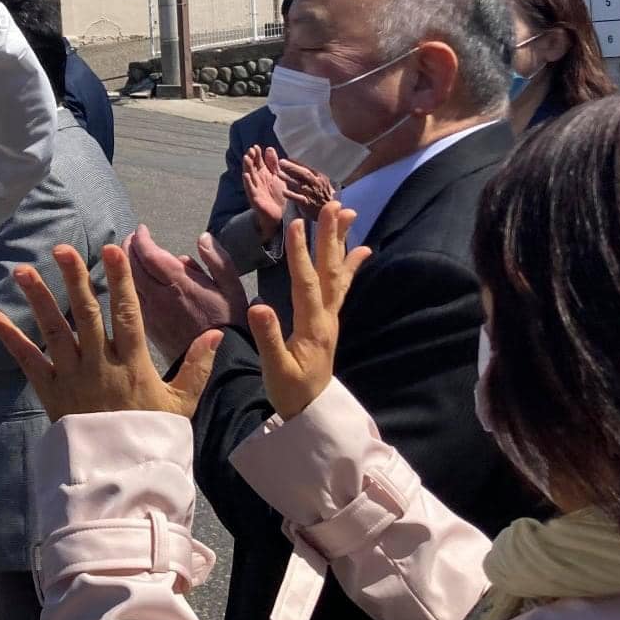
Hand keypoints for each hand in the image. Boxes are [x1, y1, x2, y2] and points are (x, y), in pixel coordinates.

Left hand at [0, 244, 220, 420]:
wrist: (122, 476)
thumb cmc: (152, 436)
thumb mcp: (182, 403)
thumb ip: (197, 366)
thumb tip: (216, 333)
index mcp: (133, 363)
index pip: (127, 313)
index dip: (120, 280)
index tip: (114, 249)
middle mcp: (100, 364)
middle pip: (87, 314)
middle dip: (75, 279)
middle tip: (62, 249)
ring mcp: (73, 377)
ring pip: (55, 331)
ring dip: (38, 299)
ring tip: (23, 271)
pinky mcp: (51, 392)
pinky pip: (28, 361)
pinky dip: (9, 338)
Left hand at [126, 224, 247, 359]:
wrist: (223, 368)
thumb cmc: (231, 325)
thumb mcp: (234, 289)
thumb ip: (218, 260)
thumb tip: (203, 237)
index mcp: (180, 285)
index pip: (149, 255)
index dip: (141, 239)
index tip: (141, 229)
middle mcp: (160, 299)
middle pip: (132, 268)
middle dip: (128, 249)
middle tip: (130, 239)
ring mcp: (151, 316)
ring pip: (128, 286)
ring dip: (124, 268)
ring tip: (126, 257)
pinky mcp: (149, 330)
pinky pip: (131, 304)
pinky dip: (127, 289)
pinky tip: (130, 285)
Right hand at [249, 201, 369, 418]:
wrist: (312, 413)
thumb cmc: (291, 393)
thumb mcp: (276, 370)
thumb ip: (268, 339)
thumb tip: (258, 306)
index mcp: (313, 326)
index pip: (306, 283)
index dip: (301, 254)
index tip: (297, 225)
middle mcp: (327, 317)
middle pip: (330, 271)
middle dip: (331, 237)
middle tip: (335, 206)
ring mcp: (330, 318)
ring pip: (338, 274)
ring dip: (342, 243)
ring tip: (349, 214)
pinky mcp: (329, 320)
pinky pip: (342, 286)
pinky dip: (351, 265)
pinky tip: (361, 250)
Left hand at [275, 156, 336, 213]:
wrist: (330, 211)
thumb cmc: (325, 197)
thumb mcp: (322, 184)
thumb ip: (311, 177)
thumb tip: (298, 168)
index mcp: (320, 178)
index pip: (306, 168)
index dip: (295, 163)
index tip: (285, 159)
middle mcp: (317, 184)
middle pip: (304, 173)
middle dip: (292, 167)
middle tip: (281, 162)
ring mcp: (313, 194)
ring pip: (300, 185)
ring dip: (289, 179)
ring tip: (278, 173)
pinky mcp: (309, 204)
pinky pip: (300, 199)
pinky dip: (292, 195)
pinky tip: (284, 192)